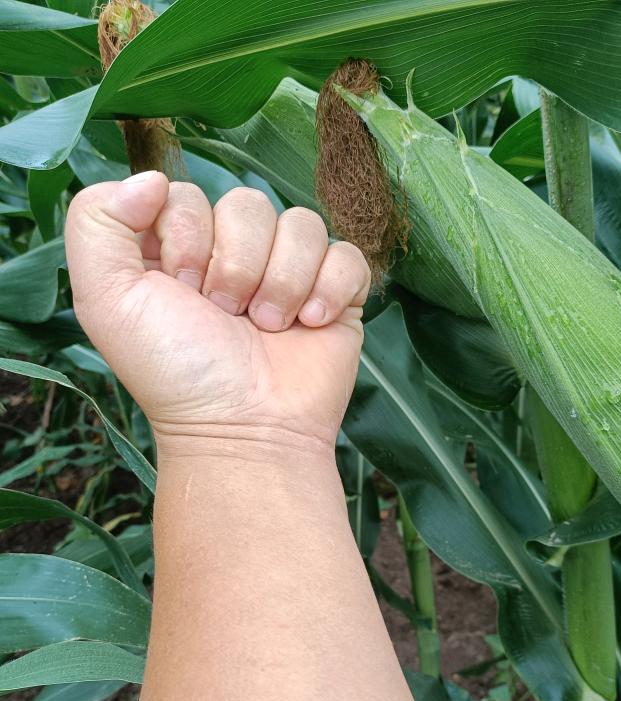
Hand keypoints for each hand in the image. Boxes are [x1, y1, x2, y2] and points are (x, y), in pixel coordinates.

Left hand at [65, 171, 370, 456]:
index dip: (188, 237)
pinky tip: (310, 324)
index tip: (184, 293)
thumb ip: (97, 222)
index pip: (189, 194)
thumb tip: (154, 176)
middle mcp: (235, 256)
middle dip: (237, 264)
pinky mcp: (336, 295)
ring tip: (269, 327)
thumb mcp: (107, 299)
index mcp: (179, 250)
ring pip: (302, 225)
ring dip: (283, 280)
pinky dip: (330, 288)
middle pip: (249, 204)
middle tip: (228, 316)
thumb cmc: (176, 372)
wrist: (246, 429)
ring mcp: (290, 273)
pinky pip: (347, 255)